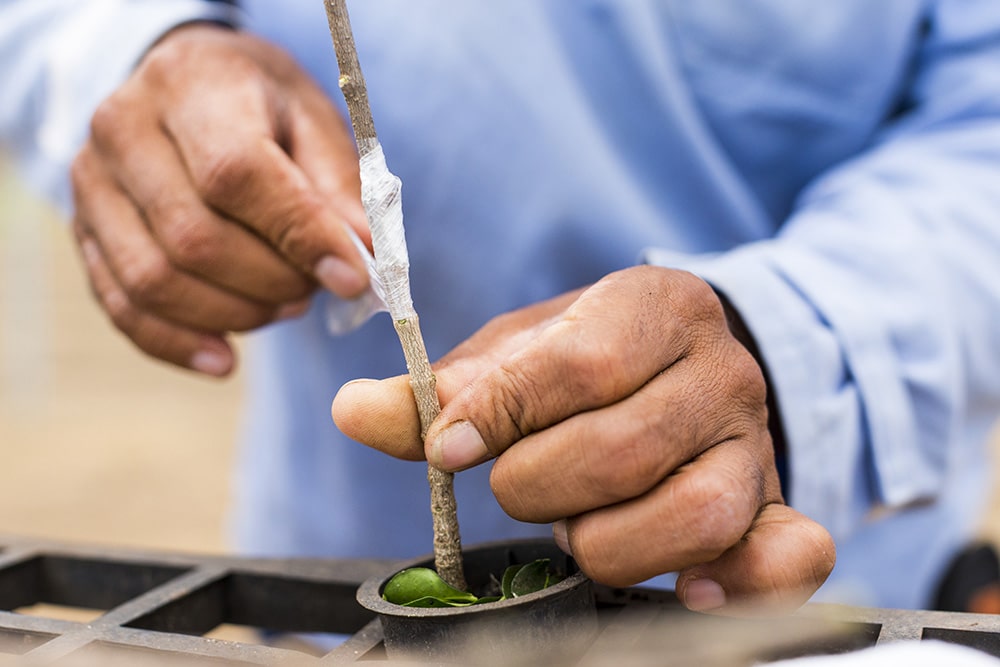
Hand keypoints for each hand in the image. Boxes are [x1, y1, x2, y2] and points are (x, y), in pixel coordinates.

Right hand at [71, 23, 369, 375]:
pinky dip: (178, 344)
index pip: (237, 174)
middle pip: (194, 238)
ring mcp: (92, 182)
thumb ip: (340, 188)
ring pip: (154, 280)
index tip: (353, 277)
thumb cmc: (263, 107)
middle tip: (313, 288)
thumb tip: (364, 256)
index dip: (300, 235)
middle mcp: (124, 128)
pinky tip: (225, 359)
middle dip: (271, 282)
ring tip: (283, 305)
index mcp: (191, 85)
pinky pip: (122, 306)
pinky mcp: (84, 230)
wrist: (187, 87)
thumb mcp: (316, 122)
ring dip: (234, 314)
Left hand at [333, 266, 834, 613]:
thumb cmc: (589, 358)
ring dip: (604, 540)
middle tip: (516, 484)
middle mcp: (721, 373)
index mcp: (656, 308)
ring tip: (577, 526)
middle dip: (536, 486)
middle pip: (622, 450)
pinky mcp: (776, 508)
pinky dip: (736, 584)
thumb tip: (352, 411)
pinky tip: (684, 589)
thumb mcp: (515, 353)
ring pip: (692, 514)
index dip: (502, 413)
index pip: (580, 365)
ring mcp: (757, 446)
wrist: (684, 362)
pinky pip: (789, 556)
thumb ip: (437, 390)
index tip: (445, 447)